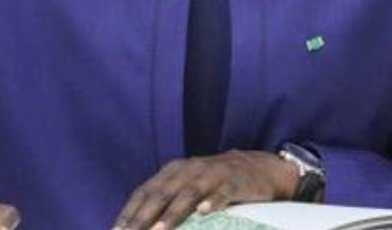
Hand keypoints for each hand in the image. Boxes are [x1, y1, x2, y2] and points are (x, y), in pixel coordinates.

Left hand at [113, 149, 297, 229]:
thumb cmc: (216, 182)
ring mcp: (213, 173)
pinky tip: (204, 213)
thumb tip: (141, 226)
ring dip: (173, 213)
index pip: (145, 191)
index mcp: (173, 171)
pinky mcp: (236, 180)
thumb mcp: (189, 185)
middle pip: (162, 193)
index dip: (130, 212)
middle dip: (144, 217)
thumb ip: (167, 200)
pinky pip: (223, 191)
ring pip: (189, 193)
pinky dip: (213, 201)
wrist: (260, 168)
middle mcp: (190, 169)